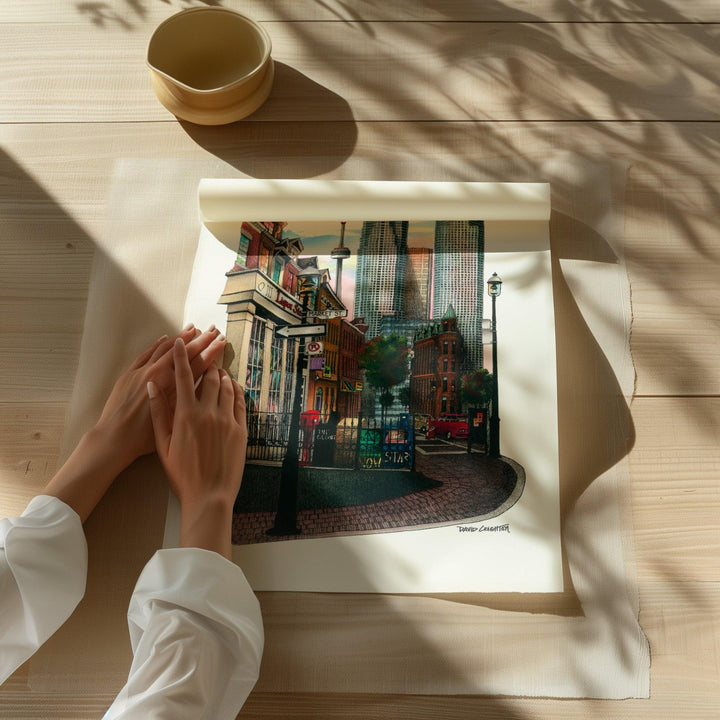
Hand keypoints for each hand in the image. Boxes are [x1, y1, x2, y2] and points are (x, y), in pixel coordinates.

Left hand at [96, 326, 225, 468]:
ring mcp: (142, 371)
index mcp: (172, 387)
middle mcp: (158, 374)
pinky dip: (158, 344)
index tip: (221, 341)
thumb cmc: (144, 437)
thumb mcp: (173, 420)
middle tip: (214, 330)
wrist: (113, 438)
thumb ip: (187, 400)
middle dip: (201, 339)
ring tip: (193, 328)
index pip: (197, 363)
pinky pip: (146, 353)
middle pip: (184, 352)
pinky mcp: (129, 374)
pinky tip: (166, 338)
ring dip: (181, 337)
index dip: (211, 351)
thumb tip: (203, 386)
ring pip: (165, 348)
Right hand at [148, 338, 246, 557]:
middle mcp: (209, 412)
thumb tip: (152, 386)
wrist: (209, 496)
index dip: (181, 356)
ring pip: (227, 387)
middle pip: (210, 377)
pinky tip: (231, 387)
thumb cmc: (182, 474)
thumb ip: (158, 413)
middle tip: (206, 352)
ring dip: (222, 374)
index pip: (183, 377)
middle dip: (206, 361)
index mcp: (186, 415)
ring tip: (217, 368)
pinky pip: (239, 402)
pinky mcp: (241, 430)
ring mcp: (227, 420)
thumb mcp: (163, 445)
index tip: (180, 341)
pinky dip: (235, 390)